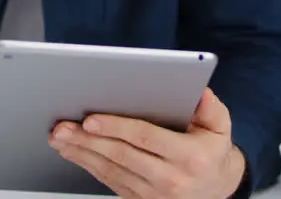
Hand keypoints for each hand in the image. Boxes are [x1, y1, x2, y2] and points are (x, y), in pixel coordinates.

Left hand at [49, 88, 246, 198]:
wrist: (217, 190)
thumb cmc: (211, 153)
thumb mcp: (220, 128)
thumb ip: (211, 108)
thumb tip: (199, 92)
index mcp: (188, 157)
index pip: (145, 138)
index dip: (116, 127)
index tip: (91, 119)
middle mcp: (170, 179)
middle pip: (121, 155)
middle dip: (88, 140)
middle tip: (64, 126)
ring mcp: (153, 194)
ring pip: (110, 171)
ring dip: (81, 153)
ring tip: (60, 137)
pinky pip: (110, 182)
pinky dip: (88, 166)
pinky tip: (73, 153)